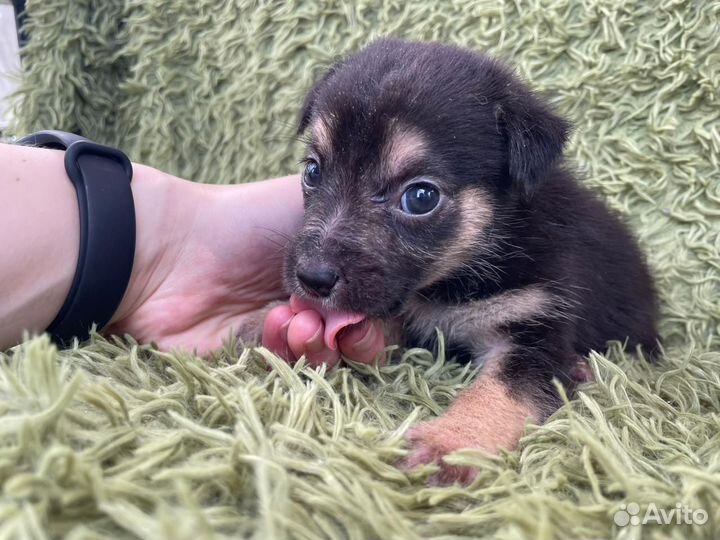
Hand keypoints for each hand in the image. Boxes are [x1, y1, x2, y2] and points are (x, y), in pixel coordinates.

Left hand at [107, 167, 385, 360]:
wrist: (172, 250)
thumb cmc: (244, 221)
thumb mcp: (310, 205)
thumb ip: (357, 222)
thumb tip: (396, 249)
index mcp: (331, 271)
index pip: (376, 302)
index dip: (382, 310)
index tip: (375, 303)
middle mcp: (315, 305)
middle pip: (359, 339)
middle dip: (359, 336)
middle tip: (342, 324)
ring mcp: (285, 335)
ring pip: (328, 360)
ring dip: (321, 343)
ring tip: (297, 319)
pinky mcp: (255, 362)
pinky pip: (289, 370)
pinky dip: (288, 351)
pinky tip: (272, 325)